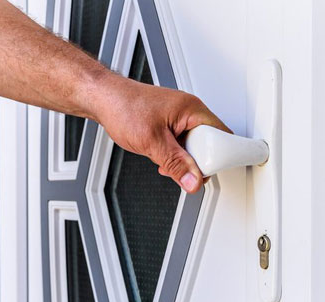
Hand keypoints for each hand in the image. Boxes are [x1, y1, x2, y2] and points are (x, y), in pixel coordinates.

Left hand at [90, 74, 231, 192]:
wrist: (102, 98)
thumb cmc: (123, 107)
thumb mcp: (151, 142)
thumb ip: (175, 164)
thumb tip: (193, 181)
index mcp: (193, 109)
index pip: (222, 136)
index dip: (217, 157)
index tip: (204, 171)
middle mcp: (190, 111)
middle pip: (210, 144)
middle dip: (196, 161)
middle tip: (179, 167)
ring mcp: (181, 117)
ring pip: (195, 146)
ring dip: (182, 159)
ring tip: (163, 157)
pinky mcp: (172, 124)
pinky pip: (183, 144)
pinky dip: (174, 154)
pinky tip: (160, 155)